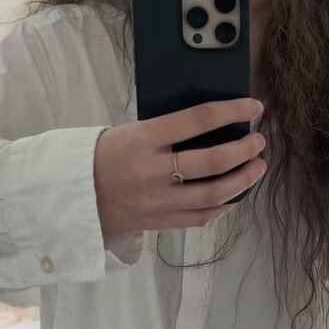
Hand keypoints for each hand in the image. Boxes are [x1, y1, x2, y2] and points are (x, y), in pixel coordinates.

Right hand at [94, 98, 266, 236]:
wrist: (71, 195)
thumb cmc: (102, 155)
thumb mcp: (131, 131)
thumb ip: (168, 130)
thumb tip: (213, 124)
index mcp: (144, 138)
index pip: (199, 119)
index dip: (233, 111)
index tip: (253, 106)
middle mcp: (153, 170)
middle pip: (213, 161)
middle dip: (245, 150)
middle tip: (258, 142)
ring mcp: (158, 200)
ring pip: (213, 193)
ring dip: (243, 180)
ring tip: (256, 167)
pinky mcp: (159, 222)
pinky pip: (200, 217)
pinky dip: (223, 206)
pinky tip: (234, 196)